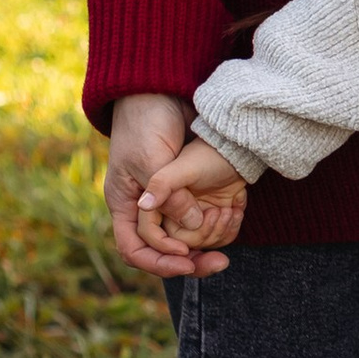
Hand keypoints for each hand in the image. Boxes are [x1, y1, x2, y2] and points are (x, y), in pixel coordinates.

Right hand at [130, 134, 250, 270]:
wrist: (162, 93)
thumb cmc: (146, 123)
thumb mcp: (151, 159)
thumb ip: (168, 193)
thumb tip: (188, 227)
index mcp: (126, 204)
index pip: (134, 249)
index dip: (158, 261)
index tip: (186, 260)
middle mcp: (147, 208)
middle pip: (164, 251)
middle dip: (189, 261)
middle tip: (218, 264)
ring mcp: (170, 200)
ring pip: (186, 240)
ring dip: (206, 245)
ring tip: (225, 247)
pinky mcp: (191, 192)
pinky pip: (203, 221)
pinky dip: (217, 226)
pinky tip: (232, 218)